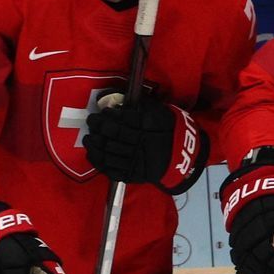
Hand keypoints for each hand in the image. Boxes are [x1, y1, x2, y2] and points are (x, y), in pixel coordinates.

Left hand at [83, 94, 206, 191]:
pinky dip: (99, 162)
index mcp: (149, 128)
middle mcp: (141, 144)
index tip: (103, 112)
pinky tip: (93, 154)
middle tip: (91, 121)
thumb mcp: (162, 113)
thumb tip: (121, 99)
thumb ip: (143, 107)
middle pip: (113, 134)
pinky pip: (111, 169)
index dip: (110, 115)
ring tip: (89, 138)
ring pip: (108, 152)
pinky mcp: (133, 174)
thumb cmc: (170, 131)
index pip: (124, 119)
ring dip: (94, 144)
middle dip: (98, 126)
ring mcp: (136, 162)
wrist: (184, 157)